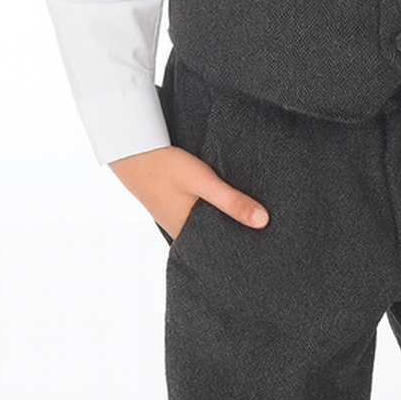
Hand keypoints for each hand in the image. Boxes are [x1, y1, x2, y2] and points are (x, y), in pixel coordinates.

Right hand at [108, 144, 268, 240]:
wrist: (131, 149)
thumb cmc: (164, 166)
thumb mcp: (202, 181)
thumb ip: (231, 201)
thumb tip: (264, 221)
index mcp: (188, 233)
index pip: (221, 249)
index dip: (242, 248)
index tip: (267, 249)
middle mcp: (182, 230)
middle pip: (216, 236)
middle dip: (237, 233)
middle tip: (269, 234)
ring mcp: (177, 218)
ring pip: (208, 223)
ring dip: (225, 219)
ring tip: (255, 218)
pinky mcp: (176, 205)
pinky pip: (199, 213)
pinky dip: (213, 209)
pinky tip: (225, 202)